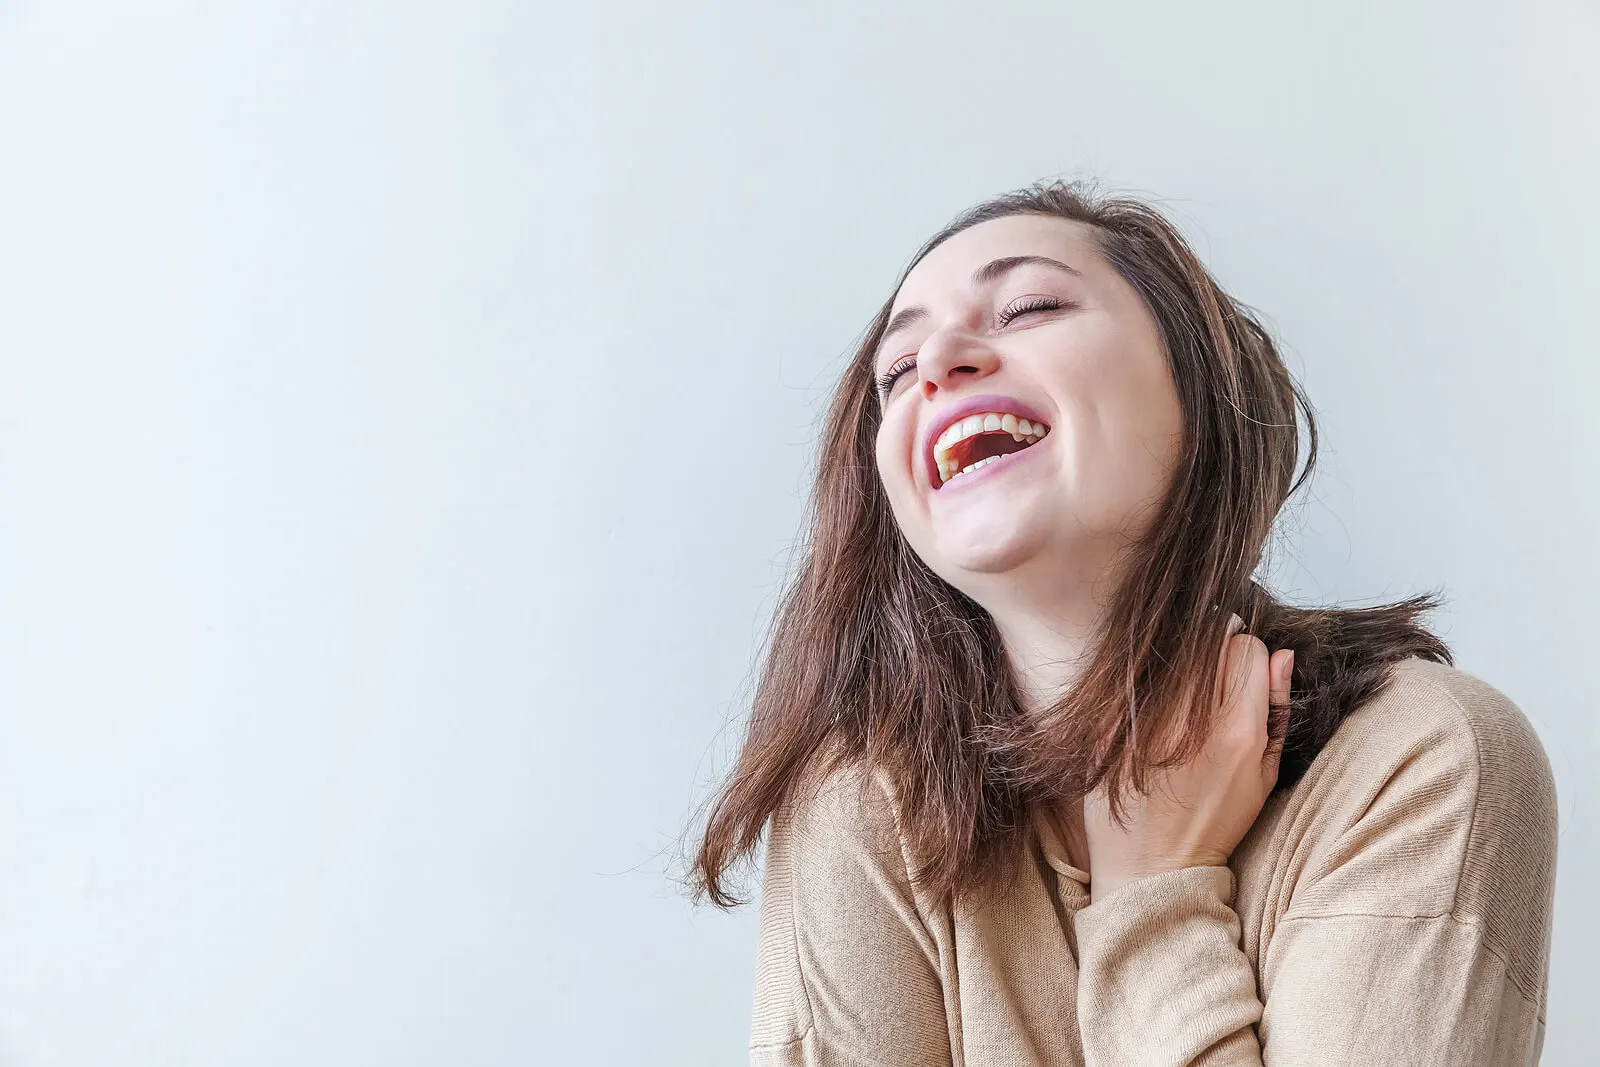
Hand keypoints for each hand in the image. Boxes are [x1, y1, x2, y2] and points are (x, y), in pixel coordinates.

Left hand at [1084, 613, 1292, 902]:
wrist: (1152, 867)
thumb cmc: (1215, 821)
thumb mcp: (1263, 775)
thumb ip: (1277, 711)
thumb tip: (1283, 655)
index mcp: (1237, 731)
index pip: (1246, 648)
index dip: (1245, 653)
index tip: (1235, 668)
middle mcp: (1190, 721)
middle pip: (1206, 642)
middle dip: (1212, 649)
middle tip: (1206, 675)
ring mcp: (1145, 723)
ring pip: (1167, 654)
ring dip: (1175, 661)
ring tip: (1175, 693)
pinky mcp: (1107, 728)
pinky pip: (1128, 677)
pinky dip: (1139, 681)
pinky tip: (1145, 705)